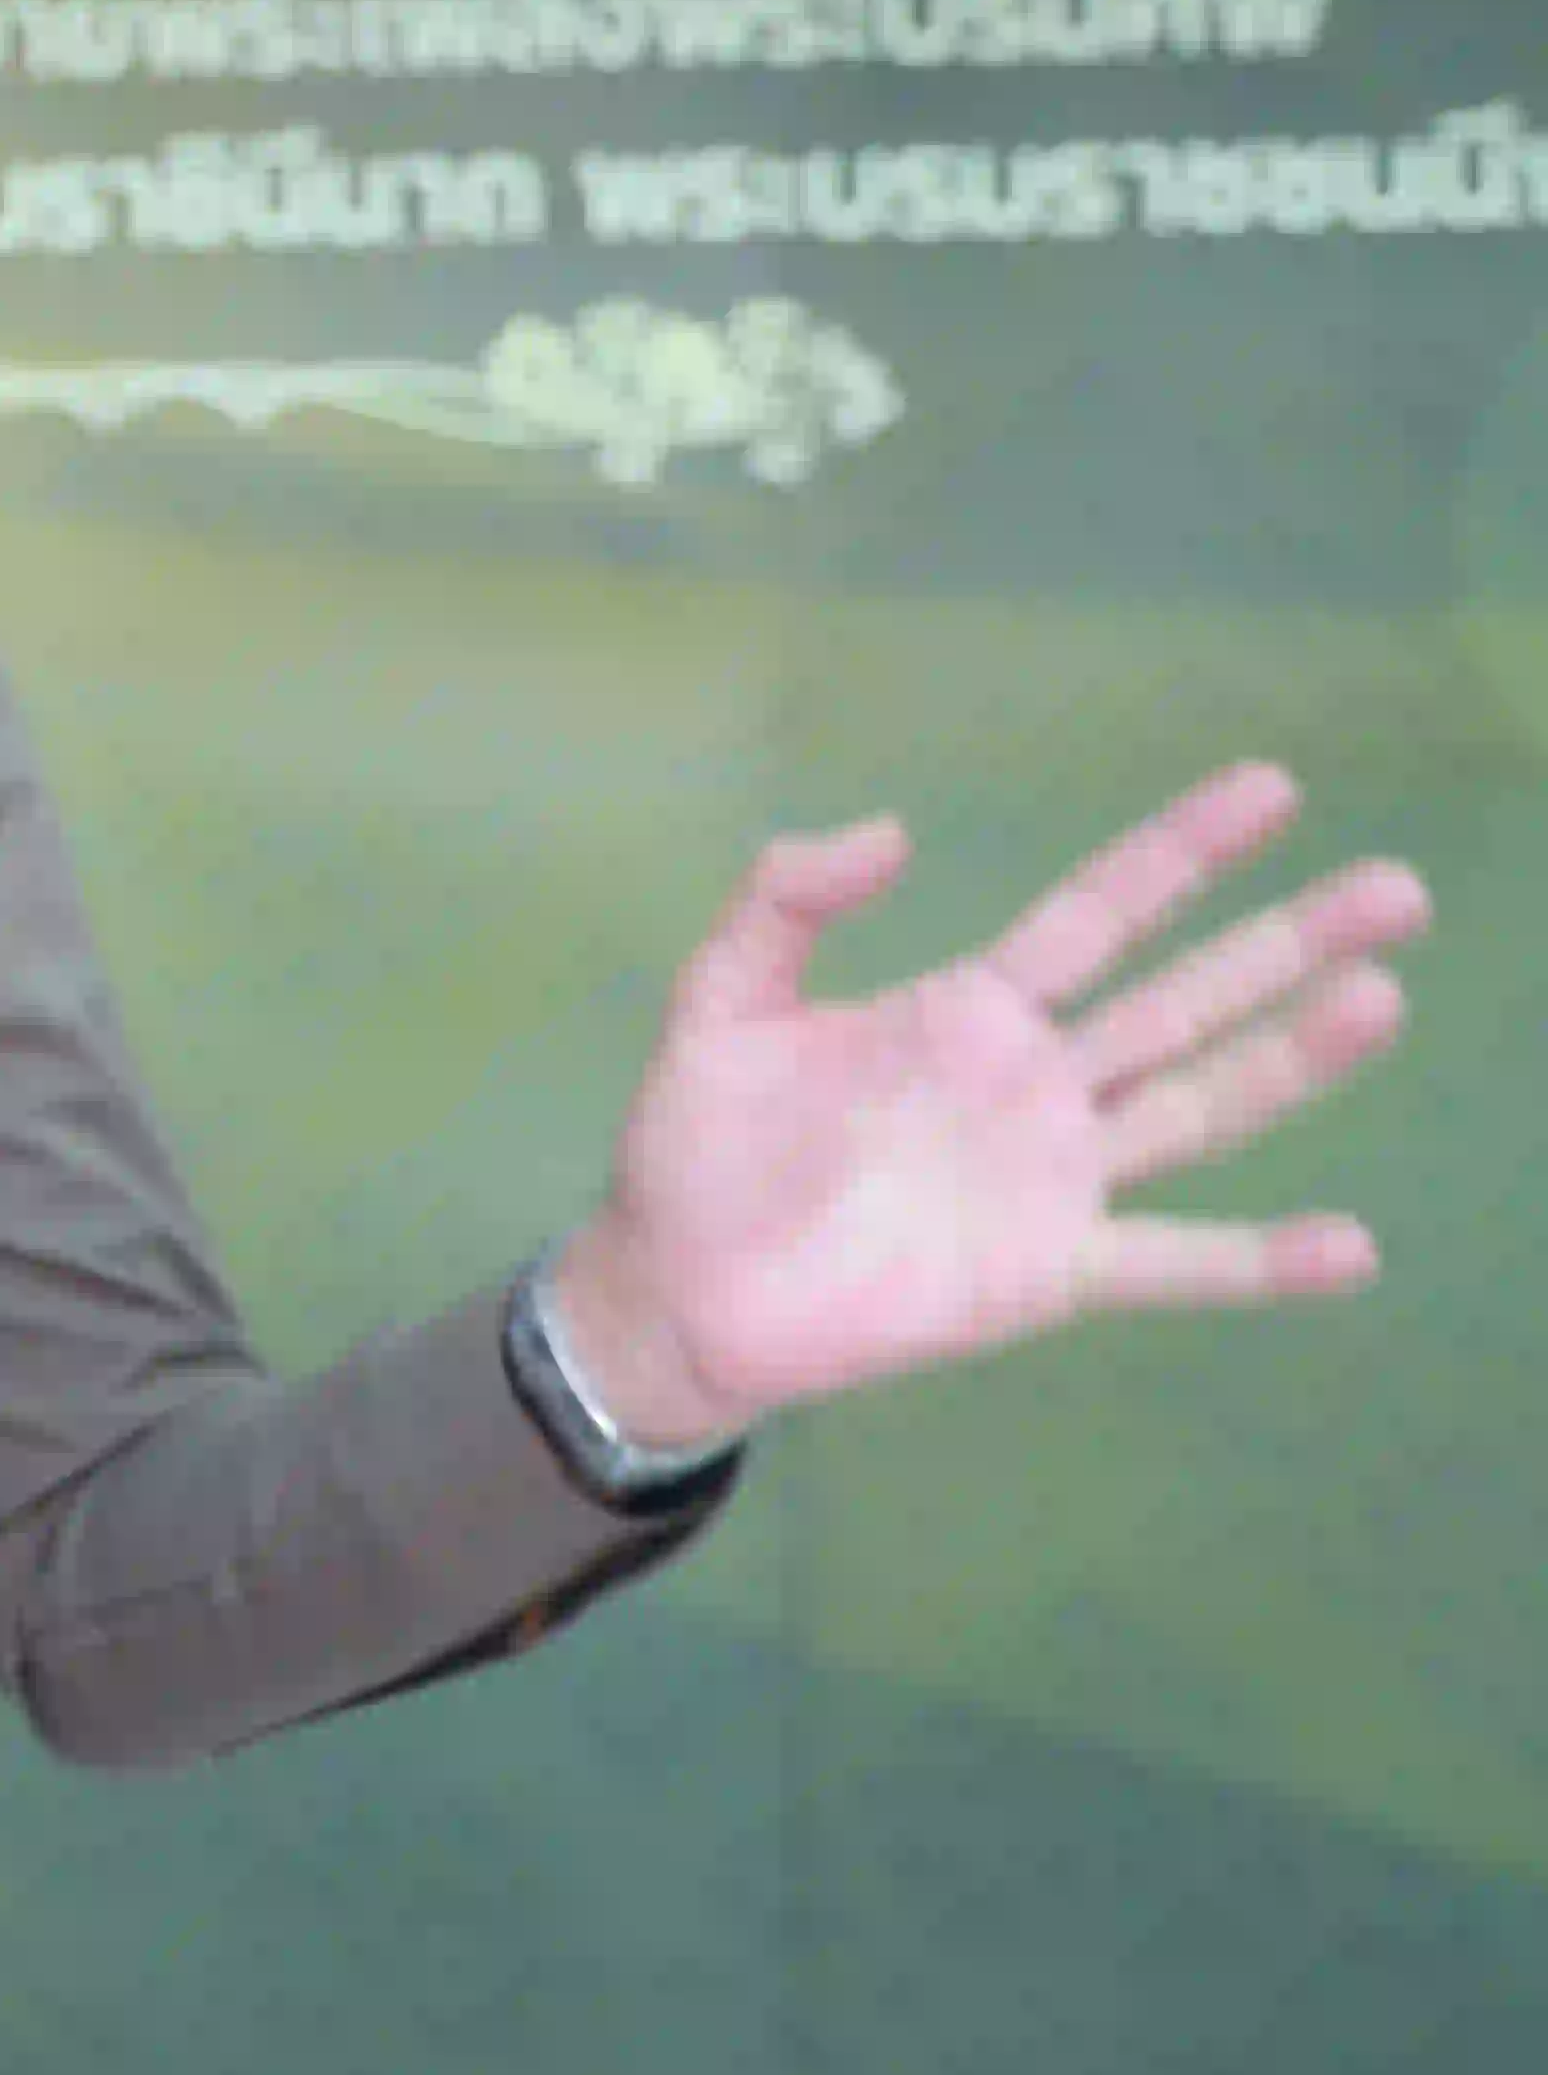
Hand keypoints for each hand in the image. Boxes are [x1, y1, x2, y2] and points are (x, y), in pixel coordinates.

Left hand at [554, 760, 1423, 1451]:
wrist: (676, 1286)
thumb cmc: (700, 1145)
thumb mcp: (720, 1002)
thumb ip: (783, 905)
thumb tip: (887, 828)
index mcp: (970, 1008)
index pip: (1099, 913)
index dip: (1179, 852)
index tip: (1271, 788)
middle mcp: (1038, 1083)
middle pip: (1184, 996)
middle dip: (1286, 942)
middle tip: (1398, 887)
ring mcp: (1055, 1177)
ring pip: (1200, 1104)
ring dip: (1293, 1059)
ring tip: (1380, 997)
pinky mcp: (1049, 1273)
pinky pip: (1172, 1261)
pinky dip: (1261, 1260)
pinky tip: (1352, 1247)